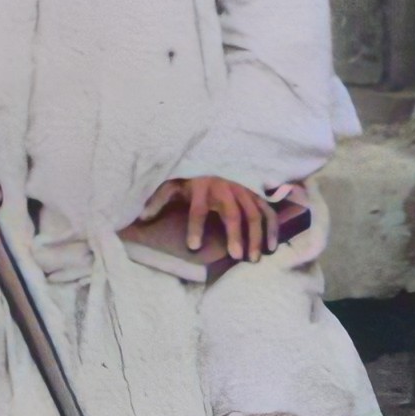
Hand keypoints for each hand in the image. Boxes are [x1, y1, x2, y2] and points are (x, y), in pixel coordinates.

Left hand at [147, 176, 280, 261]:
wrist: (213, 156)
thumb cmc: (191, 176)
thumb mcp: (172, 183)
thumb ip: (158, 199)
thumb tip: (141, 217)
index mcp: (202, 186)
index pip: (198, 208)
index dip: (196, 227)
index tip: (193, 247)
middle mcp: (225, 188)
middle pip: (232, 213)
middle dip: (235, 234)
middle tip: (236, 256)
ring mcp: (243, 190)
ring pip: (253, 214)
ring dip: (256, 236)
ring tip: (253, 259)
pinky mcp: (255, 194)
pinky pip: (268, 211)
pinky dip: (272, 228)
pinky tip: (271, 248)